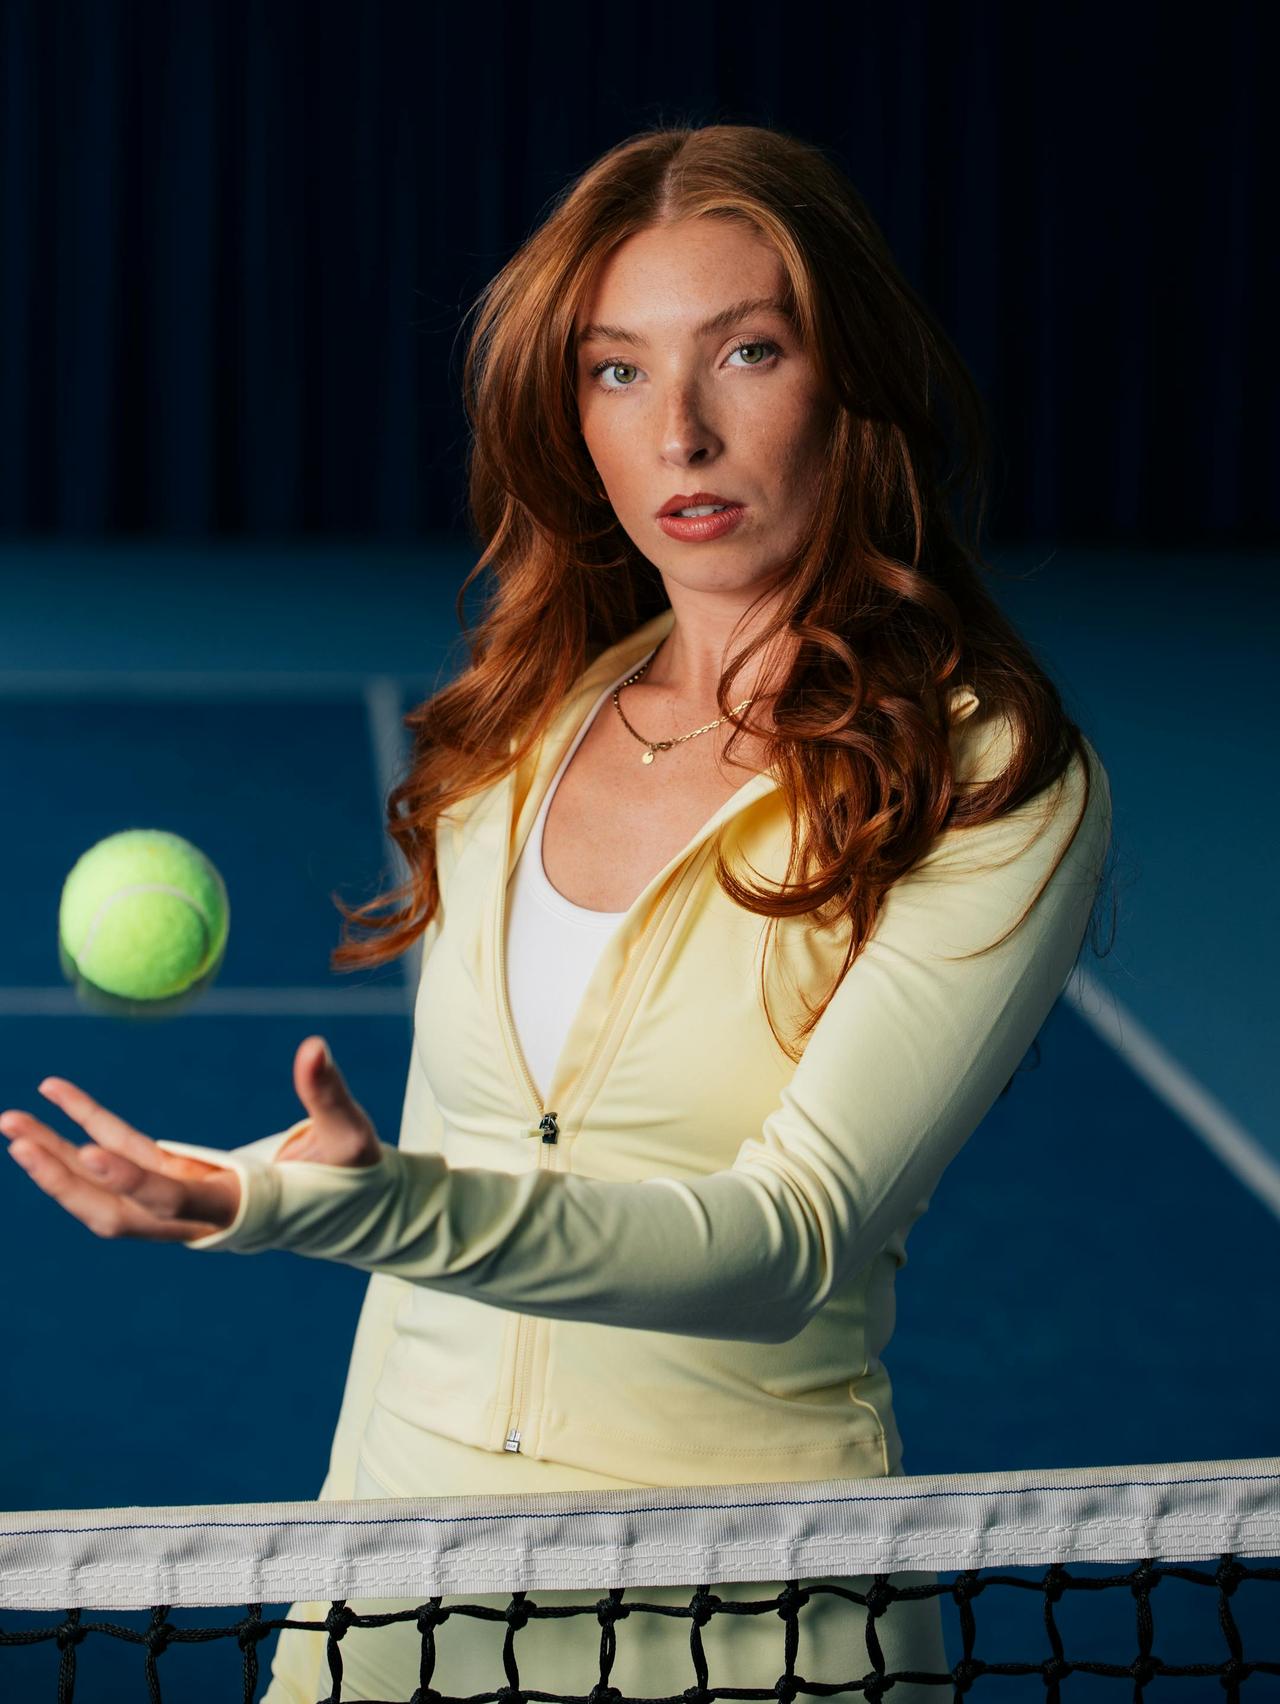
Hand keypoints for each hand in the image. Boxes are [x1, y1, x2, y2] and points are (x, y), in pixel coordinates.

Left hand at [0, 1036, 380, 1242]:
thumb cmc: (354, 1175)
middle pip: (115, 1210)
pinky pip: (126, 1159)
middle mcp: (198, 1216)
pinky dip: (91, 1131)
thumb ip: (329, 1094)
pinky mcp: (179, 1182)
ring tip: (14, 1124)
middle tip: (17, 1135)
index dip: (132, 1179)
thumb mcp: (351, 1135)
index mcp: (237, 1208)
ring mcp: (183, 1202)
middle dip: (62, 1178)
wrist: (347, 1212)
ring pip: (107, 1194)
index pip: (172, 1200)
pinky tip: (59, 1099)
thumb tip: (314, 1044)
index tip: (90, 1149)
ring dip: (58, 1163)